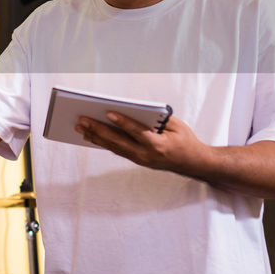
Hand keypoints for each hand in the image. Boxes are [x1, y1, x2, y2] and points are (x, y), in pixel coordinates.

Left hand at [75, 112, 206, 172]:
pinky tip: (92, 135)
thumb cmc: (185, 140)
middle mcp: (147, 155)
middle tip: (82, 120)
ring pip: (114, 148)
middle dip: (99, 130)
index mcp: (159, 144)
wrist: (194, 163)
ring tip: (81, 127)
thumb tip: (133, 110)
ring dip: (96, 137)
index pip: (137, 132)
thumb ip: (157, 118)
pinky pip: (118, 151)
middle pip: (119, 141)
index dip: (123, 122)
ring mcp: (141, 160)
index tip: (108, 113)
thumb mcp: (177, 125)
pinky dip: (104, 143)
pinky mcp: (138, 161)